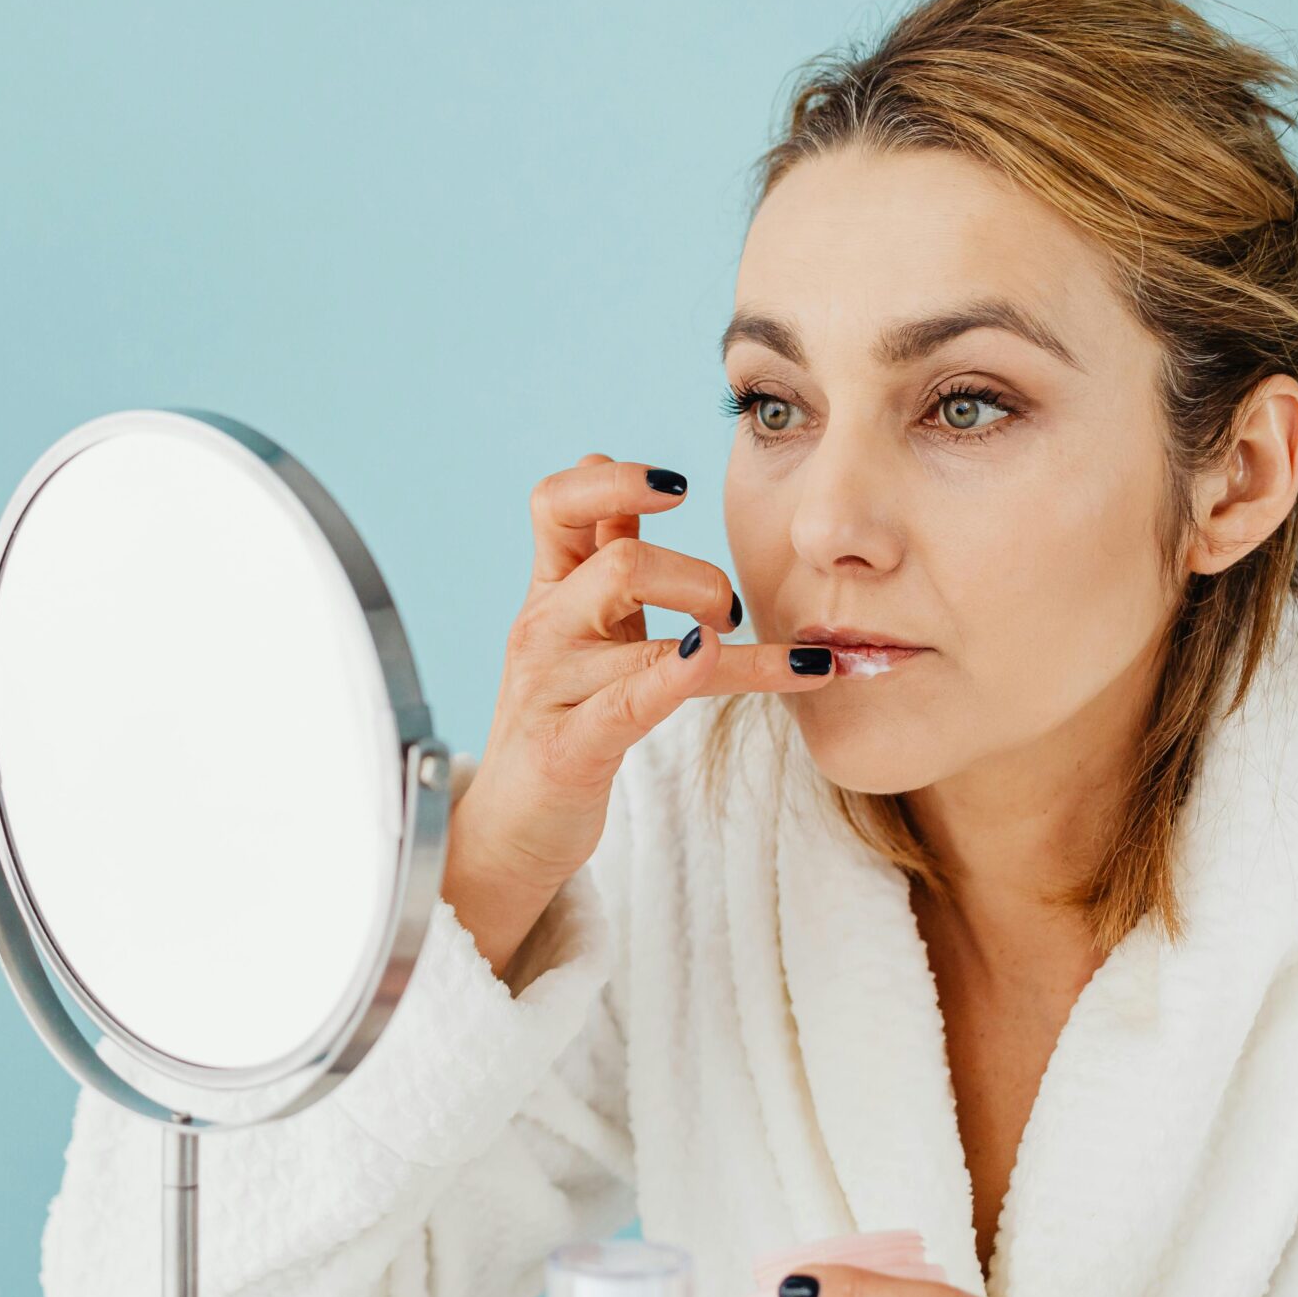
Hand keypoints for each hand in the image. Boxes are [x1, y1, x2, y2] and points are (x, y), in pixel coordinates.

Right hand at [445, 453, 834, 975]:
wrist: (510, 830)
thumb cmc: (560, 720)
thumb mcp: (577, 627)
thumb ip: (598, 552)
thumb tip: (613, 467)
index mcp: (548, 592)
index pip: (559, 502)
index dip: (618, 480)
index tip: (680, 486)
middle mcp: (543, 628)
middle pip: (619, 562)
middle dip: (698, 577)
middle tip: (730, 614)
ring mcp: (551, 687)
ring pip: (642, 629)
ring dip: (725, 635)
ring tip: (787, 662)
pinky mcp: (568, 746)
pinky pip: (632, 697)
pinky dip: (683, 673)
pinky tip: (720, 659)